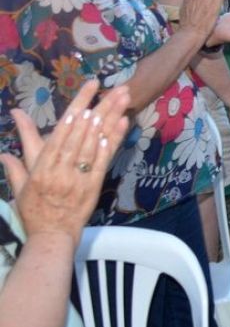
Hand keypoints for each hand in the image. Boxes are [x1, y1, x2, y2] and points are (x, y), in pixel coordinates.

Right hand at [0, 81, 129, 245]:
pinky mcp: (93, 187)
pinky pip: (102, 162)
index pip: (58, 135)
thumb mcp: (20, 188)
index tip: (84, 96)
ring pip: (92, 145)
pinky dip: (109, 144)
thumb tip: (2, 152)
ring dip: (107, 121)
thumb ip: (14, 166)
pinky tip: (120, 126)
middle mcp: (59, 171)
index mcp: (41, 168)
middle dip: (96, 109)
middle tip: (111, 89)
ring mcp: (77, 179)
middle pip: (79, 135)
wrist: (51, 237)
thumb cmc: (34, 212)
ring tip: (119, 101)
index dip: (72, 115)